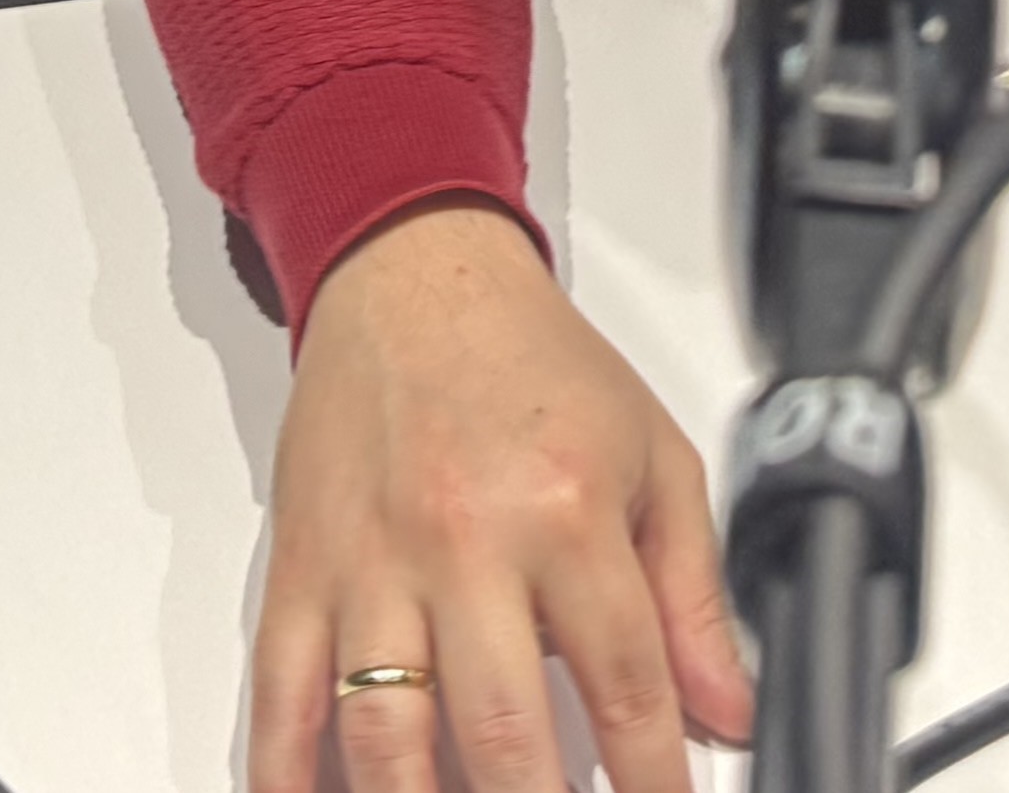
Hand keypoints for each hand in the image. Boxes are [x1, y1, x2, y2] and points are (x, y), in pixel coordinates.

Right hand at [252, 198, 751, 792]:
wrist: (411, 267)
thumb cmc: (530, 359)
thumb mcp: (652, 456)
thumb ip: (694, 594)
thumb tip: (729, 713)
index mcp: (564, 510)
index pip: (628, 687)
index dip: (657, 788)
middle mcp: (463, 539)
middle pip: (502, 734)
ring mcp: (371, 559)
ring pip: (383, 729)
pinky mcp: (300, 562)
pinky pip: (280, 686)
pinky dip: (289, 767)